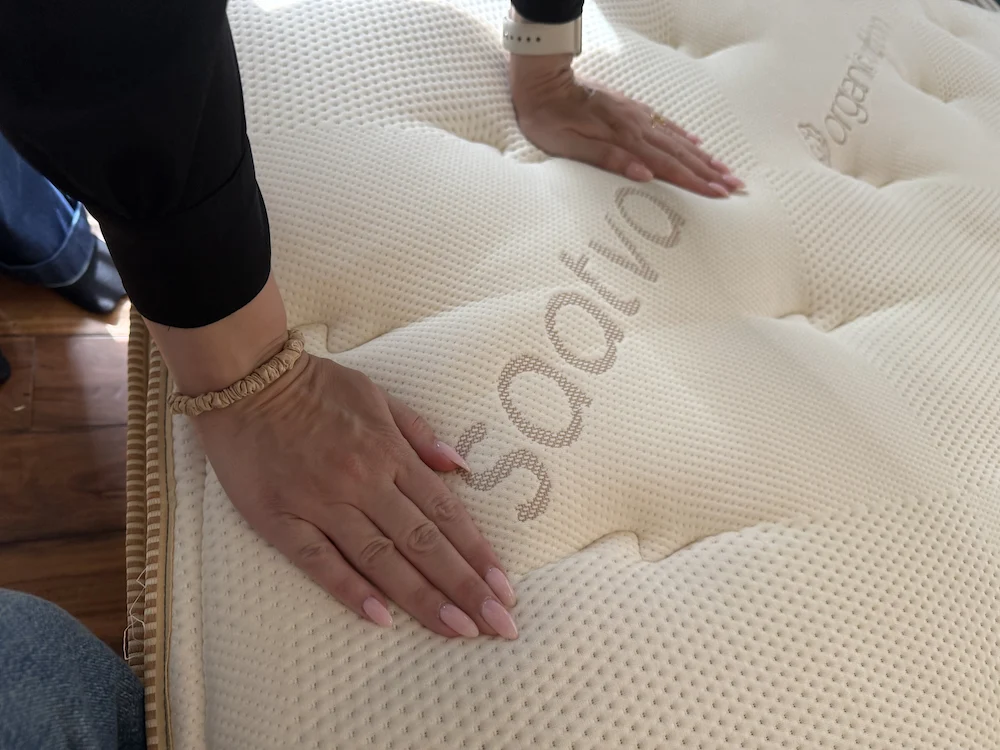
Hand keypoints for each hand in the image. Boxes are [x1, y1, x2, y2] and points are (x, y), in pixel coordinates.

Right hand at [189, 348, 518, 638]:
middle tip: (499, 624)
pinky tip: (380, 618)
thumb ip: (419, 432)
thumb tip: (459, 466)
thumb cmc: (315, 386)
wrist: (244, 379)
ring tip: (458, 630)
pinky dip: (349, 589)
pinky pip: (318, 560)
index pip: (445, 512)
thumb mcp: (377, 395)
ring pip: (380, 557)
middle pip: (423, 542)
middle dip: (465, 586)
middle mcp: (363, 481)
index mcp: (390, 452)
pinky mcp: (280, 519)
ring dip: (422, 597)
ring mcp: (321, 502)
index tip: (505, 587)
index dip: (478, 553)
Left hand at [509, 53, 743, 197]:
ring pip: (677, 140)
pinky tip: (697, 143)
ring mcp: (635, 116)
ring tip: (725, 170)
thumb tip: (643, 174)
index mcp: (623, 140)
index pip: (667, 167)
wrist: (542, 83)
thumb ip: (606, 160)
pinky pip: (664, 125)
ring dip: (703, 158)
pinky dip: (684, 136)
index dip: (695, 183)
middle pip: (680, 155)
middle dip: (710, 173)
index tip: (718, 195)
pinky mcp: (630, 109)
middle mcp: (635, 127)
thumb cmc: (548, 120)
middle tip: (735, 187)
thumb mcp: (568, 146)